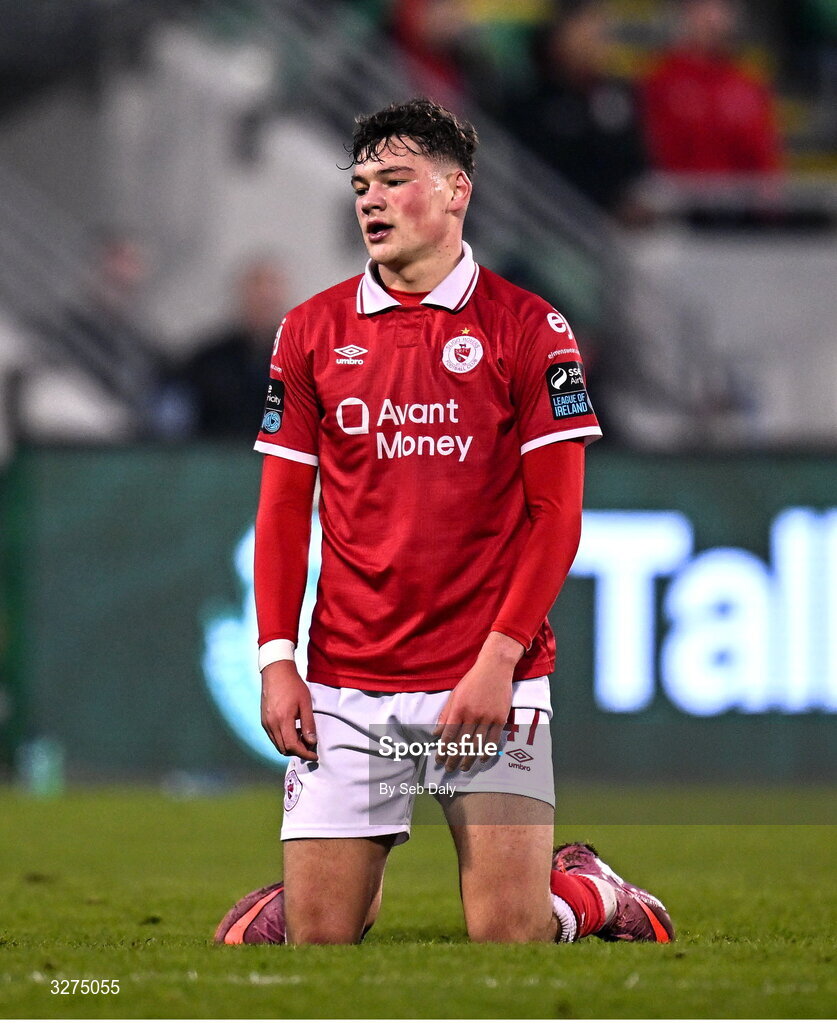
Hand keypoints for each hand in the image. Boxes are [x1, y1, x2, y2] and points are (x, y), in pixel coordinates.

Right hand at [260, 661, 317, 760]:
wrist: (276, 672)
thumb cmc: (293, 685)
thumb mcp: (305, 703)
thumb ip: (309, 723)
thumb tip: (312, 742)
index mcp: (282, 720)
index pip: (292, 746)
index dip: (304, 754)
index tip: (314, 756)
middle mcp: (271, 724)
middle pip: (284, 749)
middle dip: (298, 751)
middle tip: (311, 746)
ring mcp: (265, 723)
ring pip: (278, 745)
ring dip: (291, 746)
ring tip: (303, 737)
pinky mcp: (264, 720)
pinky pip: (273, 737)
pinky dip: (284, 739)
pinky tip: (294, 730)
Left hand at [433, 632, 522, 772]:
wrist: (495, 668)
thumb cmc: (472, 681)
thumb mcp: (454, 694)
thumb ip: (445, 715)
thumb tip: (435, 733)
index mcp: (458, 708)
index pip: (448, 735)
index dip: (443, 750)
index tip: (439, 759)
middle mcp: (472, 715)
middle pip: (462, 743)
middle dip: (454, 758)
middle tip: (449, 769)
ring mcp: (487, 717)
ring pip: (477, 744)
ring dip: (469, 759)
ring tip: (463, 768)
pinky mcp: (500, 718)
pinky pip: (493, 740)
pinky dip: (487, 752)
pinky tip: (481, 759)